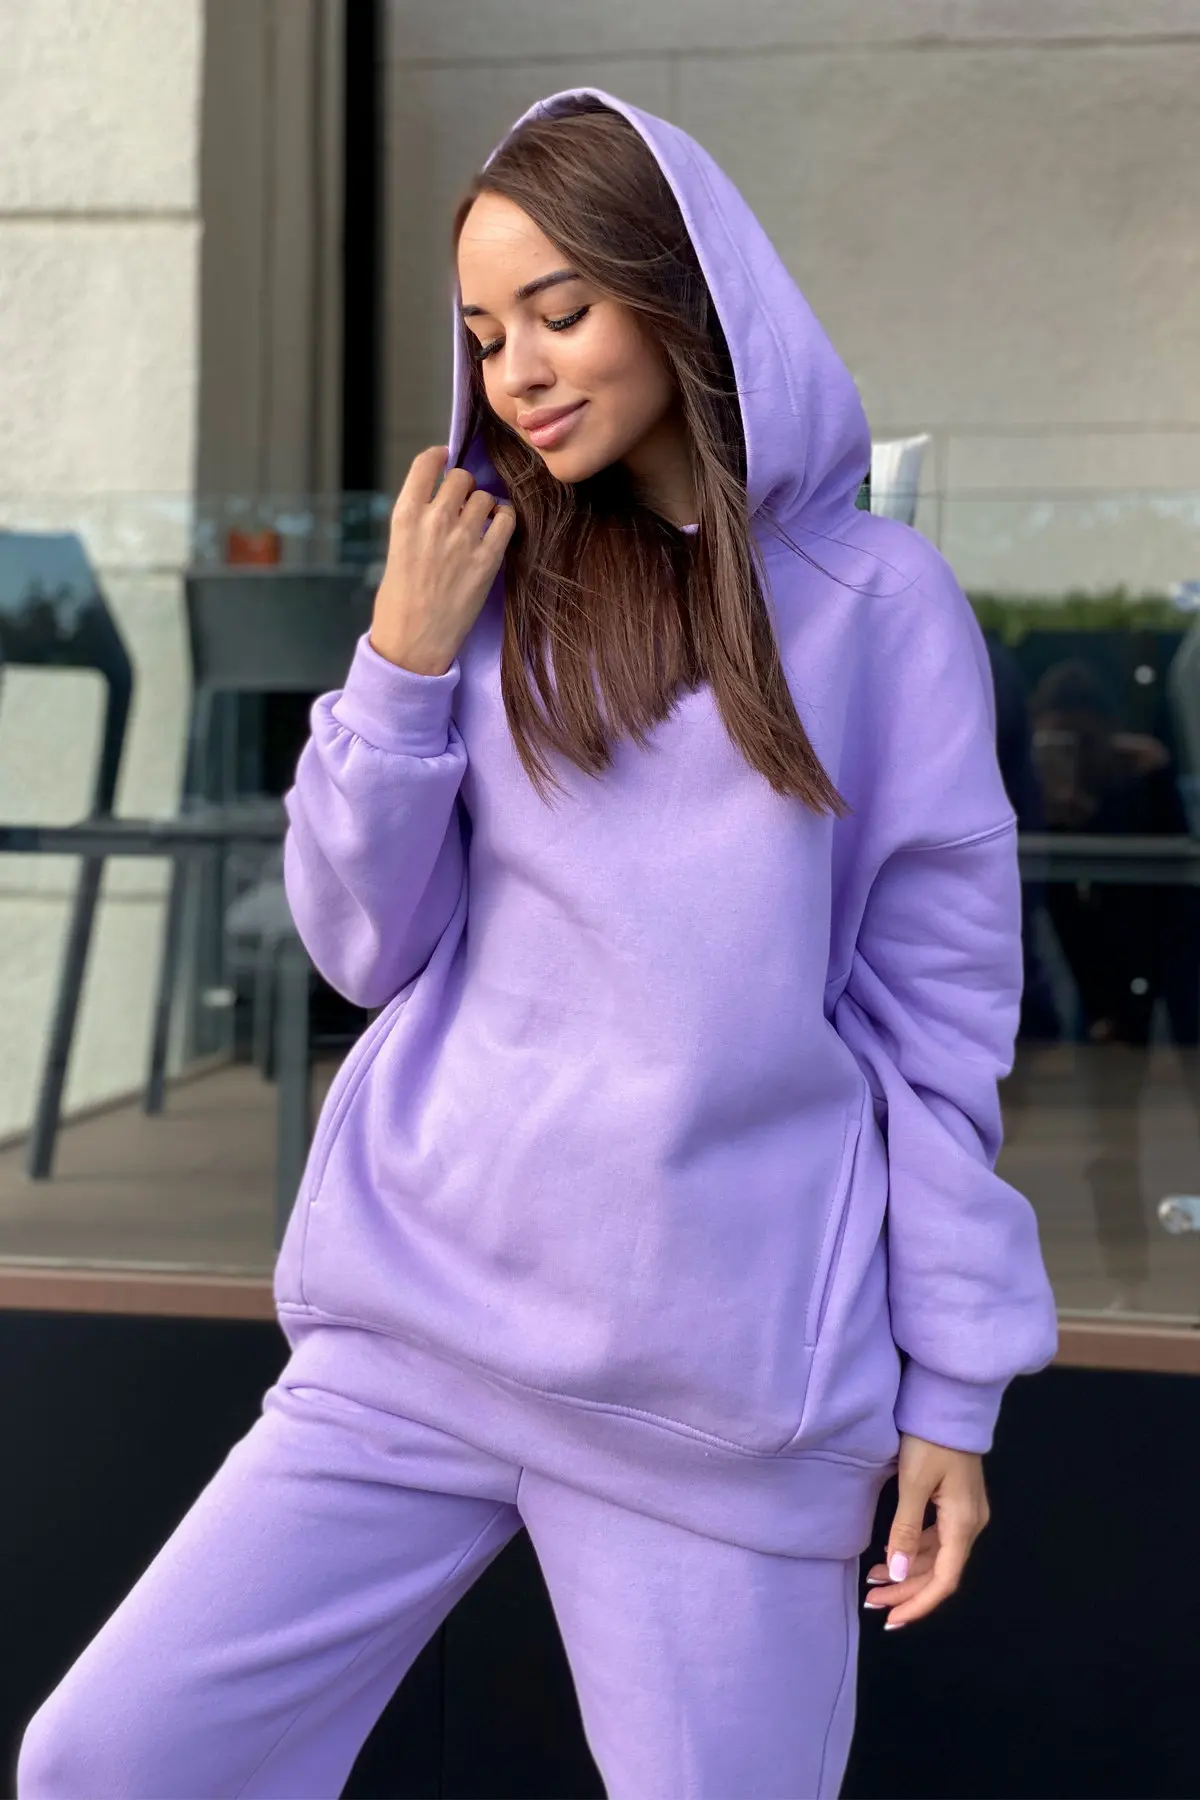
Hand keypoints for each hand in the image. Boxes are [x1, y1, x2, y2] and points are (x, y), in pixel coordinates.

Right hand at [370, 445, 516, 675]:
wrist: (413, 642)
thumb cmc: (399, 603)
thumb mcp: (396, 550)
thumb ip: (417, 522)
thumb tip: (440, 505)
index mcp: (405, 516)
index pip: (425, 464)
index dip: (438, 458)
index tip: (444, 458)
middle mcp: (434, 520)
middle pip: (460, 478)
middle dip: (463, 487)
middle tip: (463, 504)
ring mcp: (463, 539)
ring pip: (485, 496)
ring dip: (484, 505)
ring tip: (479, 522)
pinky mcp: (487, 559)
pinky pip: (507, 519)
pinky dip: (505, 518)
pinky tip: (497, 528)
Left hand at [864, 1433, 989, 1628]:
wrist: (949, 1404)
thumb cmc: (929, 1440)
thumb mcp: (912, 1483)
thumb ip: (905, 1530)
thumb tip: (897, 1574)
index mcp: (963, 1524)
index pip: (944, 1580)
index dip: (919, 1604)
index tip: (893, 1619)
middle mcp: (970, 1524)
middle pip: (939, 1572)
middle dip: (906, 1590)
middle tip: (872, 1602)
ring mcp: (965, 1514)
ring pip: (936, 1557)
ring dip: (906, 1573)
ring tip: (873, 1582)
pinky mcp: (955, 1503)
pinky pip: (935, 1539)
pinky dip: (912, 1552)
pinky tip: (889, 1556)